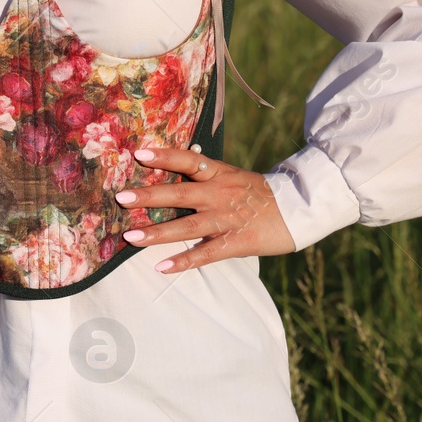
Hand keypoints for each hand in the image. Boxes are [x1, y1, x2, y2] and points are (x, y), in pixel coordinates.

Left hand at [114, 144, 296, 272]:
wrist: (300, 209)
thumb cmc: (261, 193)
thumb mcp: (235, 176)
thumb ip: (207, 174)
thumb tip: (178, 166)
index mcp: (220, 174)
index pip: (189, 161)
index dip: (164, 156)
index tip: (138, 154)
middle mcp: (220, 194)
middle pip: (180, 194)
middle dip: (149, 196)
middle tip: (121, 197)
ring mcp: (227, 219)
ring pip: (187, 226)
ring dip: (156, 233)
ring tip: (130, 237)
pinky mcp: (235, 242)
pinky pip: (205, 254)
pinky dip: (183, 262)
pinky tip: (161, 267)